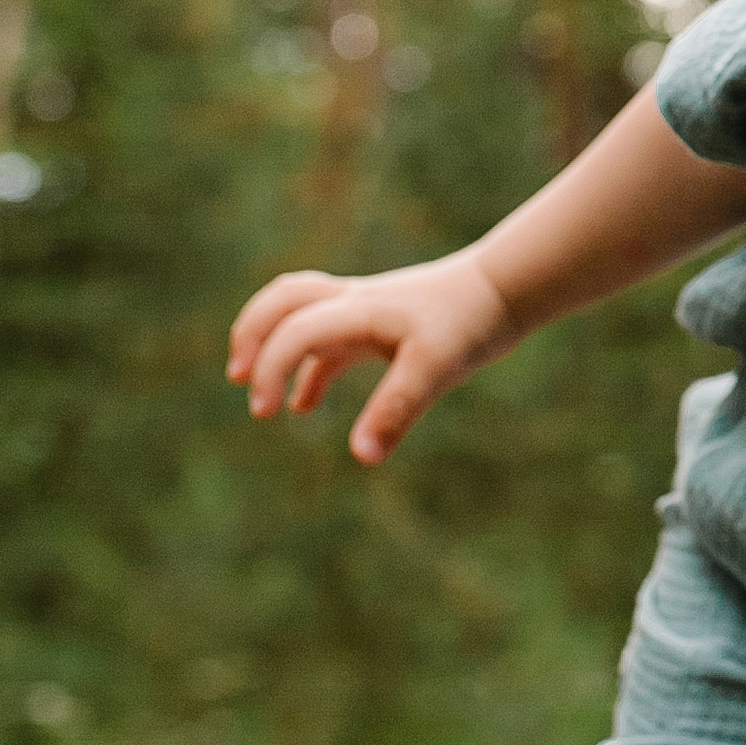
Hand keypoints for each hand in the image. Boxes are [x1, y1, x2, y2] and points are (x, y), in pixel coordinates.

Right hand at [229, 251, 517, 467]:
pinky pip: (329, 341)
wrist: (505, 288)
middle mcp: (353, 303)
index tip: (265, 412)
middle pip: (282, 301)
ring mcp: (364, 311)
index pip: (294, 331)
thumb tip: (361, 456)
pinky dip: (308, 370)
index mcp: (358, 310)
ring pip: (299, 314)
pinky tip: (304, 407)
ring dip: (272, 345)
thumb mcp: (437, 367)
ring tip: (259, 395)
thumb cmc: (470, 322)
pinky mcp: (379, 325)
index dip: (269, 368)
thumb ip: (397, 409)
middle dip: (252, 336)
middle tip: (239, 380)